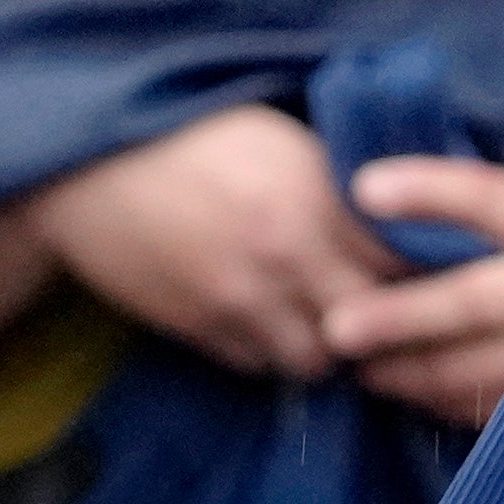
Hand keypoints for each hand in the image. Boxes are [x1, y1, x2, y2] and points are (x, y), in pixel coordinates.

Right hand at [27, 105, 398, 384]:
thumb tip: (394, 218)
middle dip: (378, 322)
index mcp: (313, 194)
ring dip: (321, 347)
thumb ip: (334, 183)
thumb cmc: (187, 136)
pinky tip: (260, 323)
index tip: (416, 273)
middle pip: (370, 321)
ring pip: (315, 360)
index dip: (417, 271)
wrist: (86, 168)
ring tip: (313, 322)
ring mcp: (241, 297)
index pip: (402, 258)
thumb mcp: (275, 138)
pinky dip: (266, 352)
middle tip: (373, 312)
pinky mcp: (200, 328)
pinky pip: (256, 366)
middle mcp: (286, 252)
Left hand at [318, 159, 503, 429]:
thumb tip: (362, 197)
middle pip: (477, 300)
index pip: (490, 198)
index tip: (364, 189)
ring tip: (358, 365)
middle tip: (337, 327)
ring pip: (476, 367)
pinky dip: (436, 399)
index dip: (430, 192)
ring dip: (409, 369)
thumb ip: (456, 209)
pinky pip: (486, 406)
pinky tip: (400, 387)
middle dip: (402, 316)